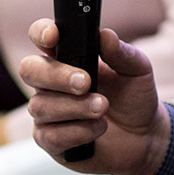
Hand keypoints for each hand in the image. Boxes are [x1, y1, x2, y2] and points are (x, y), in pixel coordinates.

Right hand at [18, 19, 169, 174]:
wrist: (144, 137)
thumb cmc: (133, 98)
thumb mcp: (137, 70)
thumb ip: (121, 53)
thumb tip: (105, 35)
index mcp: (66, 57)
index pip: (41, 37)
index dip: (40, 33)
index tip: (53, 37)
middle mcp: (50, 83)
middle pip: (29, 70)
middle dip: (56, 76)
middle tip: (86, 82)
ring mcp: (47, 112)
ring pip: (41, 106)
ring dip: (75, 107)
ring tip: (102, 108)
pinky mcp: (51, 141)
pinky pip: (51, 136)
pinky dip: (78, 131)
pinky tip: (98, 128)